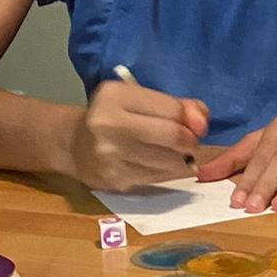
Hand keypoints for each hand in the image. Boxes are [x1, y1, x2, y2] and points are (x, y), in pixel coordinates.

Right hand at [72, 80, 206, 191]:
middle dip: (190, 141)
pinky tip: (157, 164)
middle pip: (174, 136)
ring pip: (170, 162)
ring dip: (181, 159)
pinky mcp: (114, 180)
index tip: (194, 124)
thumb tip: (202, 121)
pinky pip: (157, 178)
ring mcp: (110, 156)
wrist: (75, 144)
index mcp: (115, 96)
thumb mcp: (139, 99)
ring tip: (171, 152)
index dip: (192, 119)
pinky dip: (166, 172)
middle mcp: (109, 124)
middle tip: (188, 142)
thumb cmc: (114, 116)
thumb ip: (175, 105)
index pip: (173, 109)